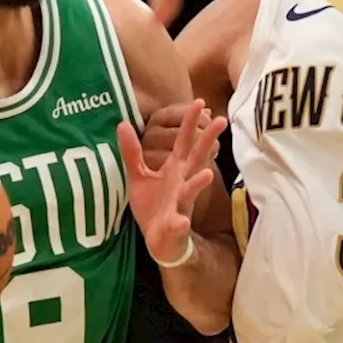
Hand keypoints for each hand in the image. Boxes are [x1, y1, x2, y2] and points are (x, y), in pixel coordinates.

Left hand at [118, 99, 226, 264]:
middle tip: (220, 121)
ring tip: (207, 174)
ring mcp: (181, 203)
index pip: (184, 141)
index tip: (200, 102)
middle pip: (197, 158)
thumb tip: (122, 123)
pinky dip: (179, 223)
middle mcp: (182, 182)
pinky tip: (180, 222)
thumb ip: (132, 152)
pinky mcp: (174, 225)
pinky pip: (178, 224)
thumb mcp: (138, 175)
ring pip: (192, 191)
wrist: (159, 240)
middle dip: (207, 141)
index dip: (190, 122)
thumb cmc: (154, 206)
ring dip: (199, 183)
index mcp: (175, 169)